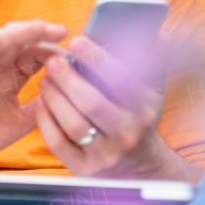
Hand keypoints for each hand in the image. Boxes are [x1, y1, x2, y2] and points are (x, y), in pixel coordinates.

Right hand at [0, 19, 67, 166]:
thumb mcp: (17, 123)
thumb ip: (38, 110)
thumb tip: (66, 98)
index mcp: (8, 78)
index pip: (34, 57)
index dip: (52, 52)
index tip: (73, 52)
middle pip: (20, 43)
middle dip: (40, 34)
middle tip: (61, 30)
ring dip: (17, 33)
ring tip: (37, 26)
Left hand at [33, 30, 198, 180]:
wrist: (141, 167)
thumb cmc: (139, 118)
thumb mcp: (152, 94)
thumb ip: (154, 63)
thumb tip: (162, 35)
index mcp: (143, 110)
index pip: (121, 81)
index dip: (97, 59)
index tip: (78, 41)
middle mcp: (126, 133)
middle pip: (93, 103)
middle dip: (69, 79)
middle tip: (54, 60)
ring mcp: (105, 154)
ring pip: (74, 124)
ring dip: (55, 98)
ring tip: (46, 79)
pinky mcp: (84, 169)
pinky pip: (58, 144)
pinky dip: (46, 121)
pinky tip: (42, 104)